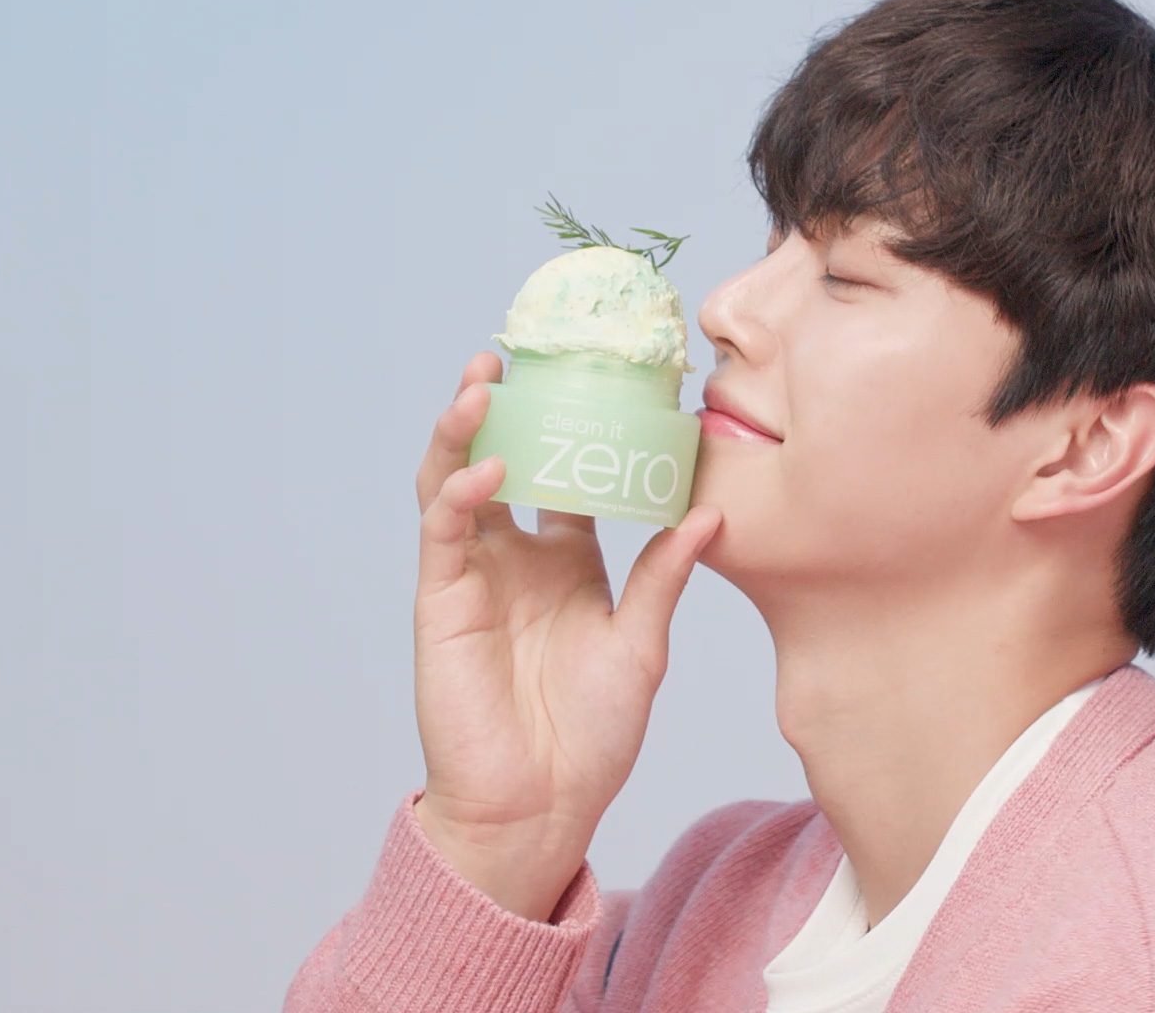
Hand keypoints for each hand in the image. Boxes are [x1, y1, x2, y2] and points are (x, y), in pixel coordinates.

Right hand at [409, 352, 721, 916]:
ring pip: (456, 479)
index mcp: (567, 561)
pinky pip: (443, 531)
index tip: (601, 374)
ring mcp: (475, 574)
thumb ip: (664, 576)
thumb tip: (712, 511)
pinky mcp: (442, 600)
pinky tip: (489, 467)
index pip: (565, 474)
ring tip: (483, 381)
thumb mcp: (642, 645)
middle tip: (518, 352)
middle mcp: (516, 557)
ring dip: (464, 429)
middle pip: (502, 459)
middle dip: (505, 407)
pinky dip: (459, 492)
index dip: (574, 427)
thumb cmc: (592, 735)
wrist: (542, 803)